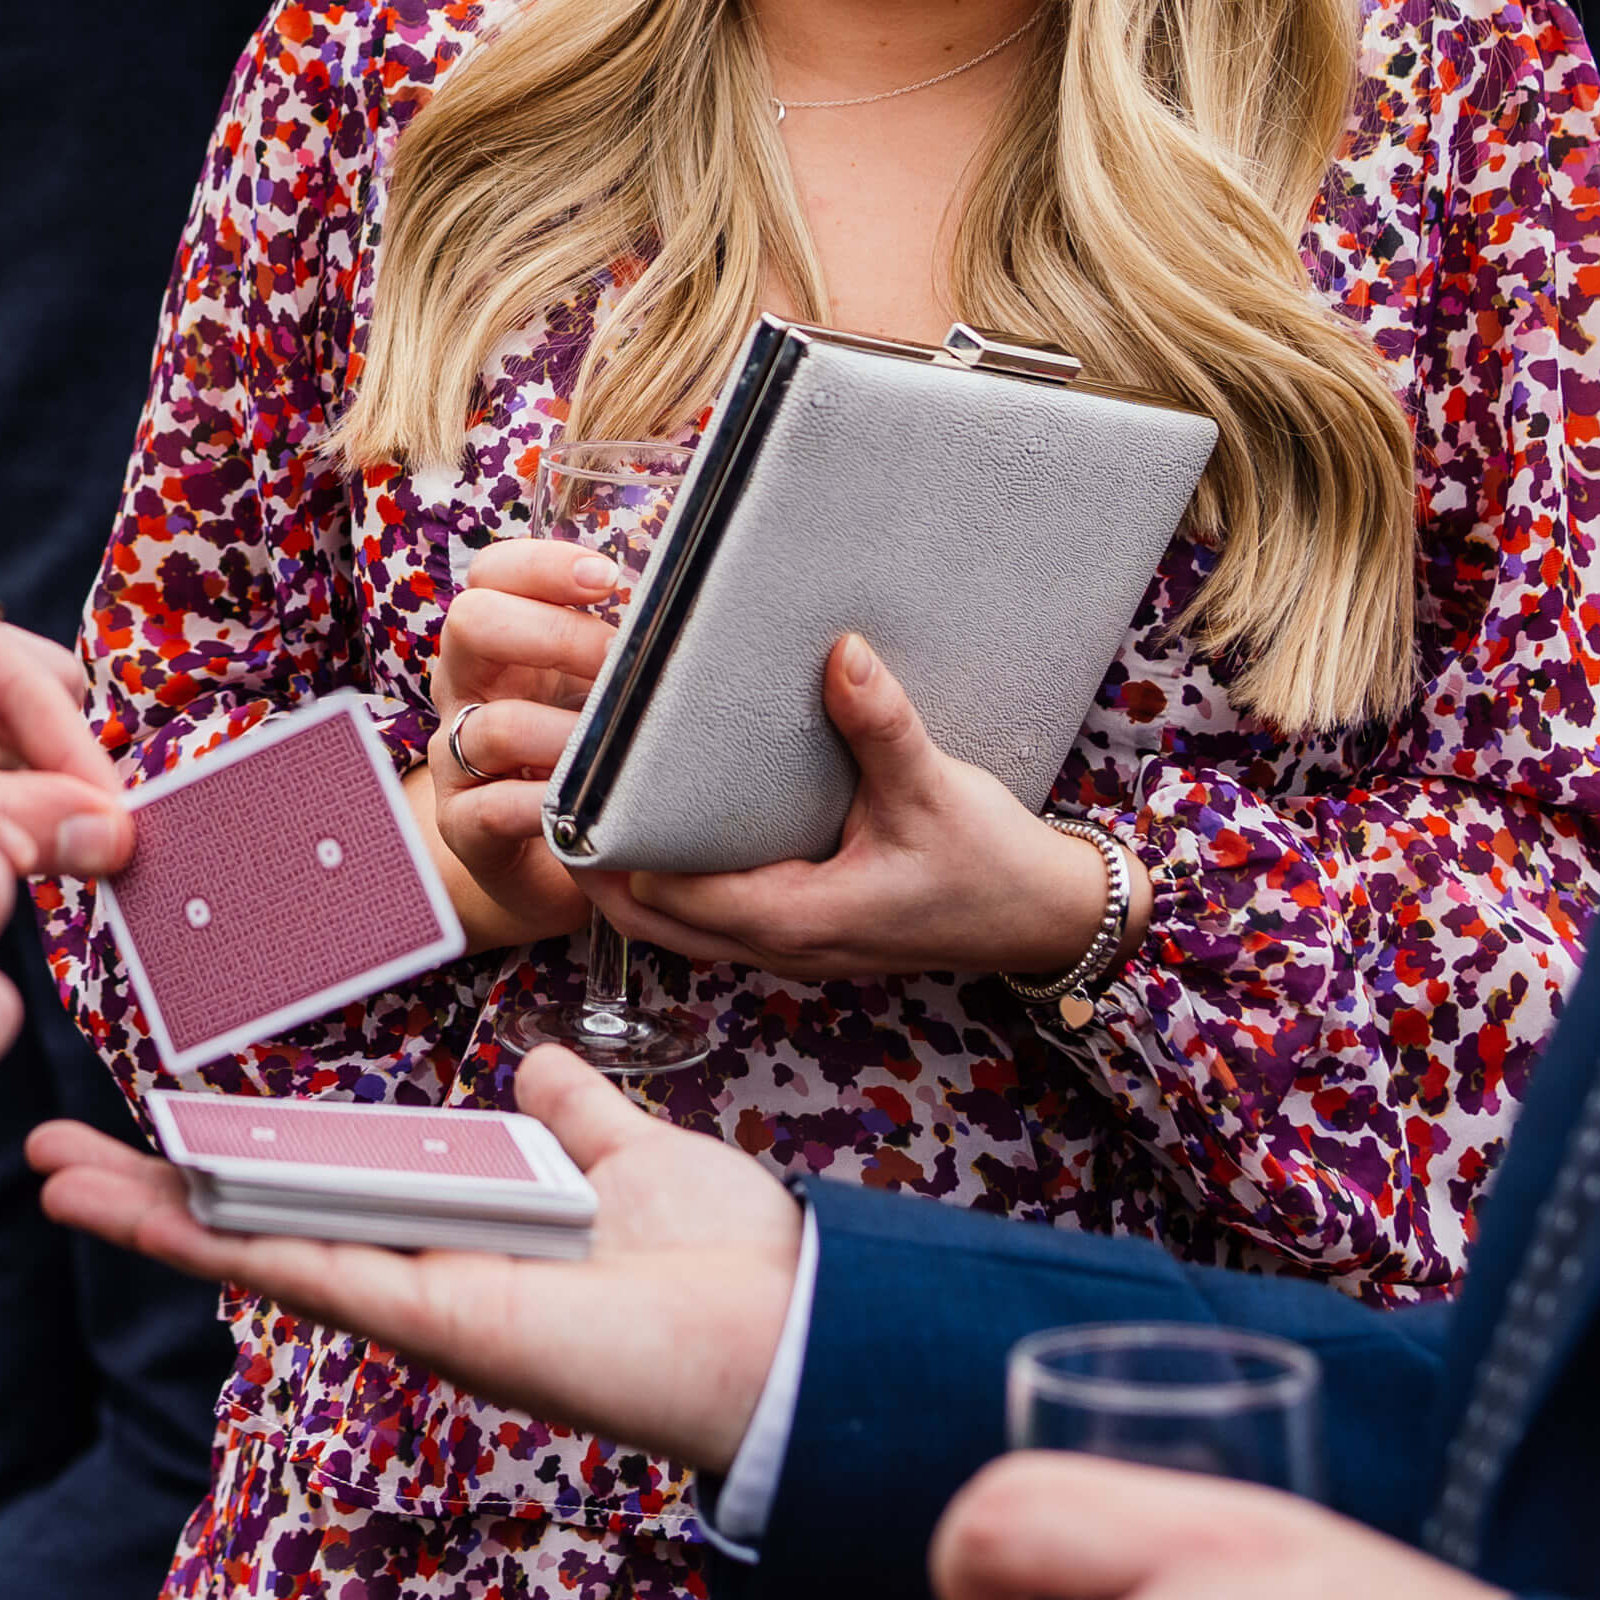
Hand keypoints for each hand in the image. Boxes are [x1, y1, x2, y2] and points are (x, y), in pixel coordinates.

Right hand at [29, 1048, 802, 1474]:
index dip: (238, 1159)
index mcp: (463, 1233)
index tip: (158, 1126)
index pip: (323, 1188)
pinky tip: (139, 1215)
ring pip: (257, 1250)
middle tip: (49, 1161)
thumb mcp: (632, 1154)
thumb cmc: (728, 1258)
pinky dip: (217, 1242)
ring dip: (151, 1218)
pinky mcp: (431, 1322)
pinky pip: (306, 1273)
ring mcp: (418, 1303)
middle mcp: (424, 1274)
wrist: (788, 1323)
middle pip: (262, 1225)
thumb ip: (578, 1116)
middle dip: (155, 1196)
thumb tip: (535, 1066)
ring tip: (52, 1181)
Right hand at [420, 534, 626, 947]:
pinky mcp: (462, 825)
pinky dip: (545, 807)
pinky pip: (492, 809)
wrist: (558, 864)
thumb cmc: (590, 761)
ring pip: (491, 725)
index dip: (543, 565)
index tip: (609, 577)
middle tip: (619, 661)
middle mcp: (465, 689)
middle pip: (471, 623)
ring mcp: (456, 758)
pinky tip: (591, 813)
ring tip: (618, 752)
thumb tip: (705, 597)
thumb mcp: (603, 694)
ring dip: (564, 735)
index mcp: (499, 645)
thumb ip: (627, 651)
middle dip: (555, 635)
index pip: (494, 575)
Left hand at [583, 633, 1111, 984]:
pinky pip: (718, 922)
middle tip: (557, 801)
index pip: (672, 897)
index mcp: (798, 918)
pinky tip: (668, 835)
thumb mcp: (933, 787)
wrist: (1042, 917)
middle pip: (656, 923)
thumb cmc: (990, 863)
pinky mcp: (808, 935)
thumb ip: (880, 722)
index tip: (571, 801)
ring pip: (682, 929)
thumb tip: (838, 650)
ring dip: (634, 885)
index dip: (614, 855)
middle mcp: (783, 946)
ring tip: (593, 814)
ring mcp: (794, 949)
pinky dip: (678, 888)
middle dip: (601, 873)